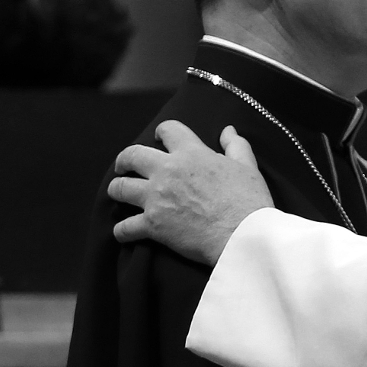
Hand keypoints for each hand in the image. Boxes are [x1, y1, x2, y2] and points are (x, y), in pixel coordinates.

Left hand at [108, 121, 273, 264]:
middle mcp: (167, 171)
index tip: (159, 138)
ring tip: (119, 193)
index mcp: (191, 153)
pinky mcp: (152, 225)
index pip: (168, 130)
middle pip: (132, 156)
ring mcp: (156, 198)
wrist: (242, 235)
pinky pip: (124, 227)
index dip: (162, 132)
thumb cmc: (248, 200)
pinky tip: (124, 231)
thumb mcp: (248, 167)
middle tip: (124, 166)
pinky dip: (122, 230)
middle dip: (124, 159)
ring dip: (117, 189)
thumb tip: (227, 130)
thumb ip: (235, 145)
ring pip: (120, 188)